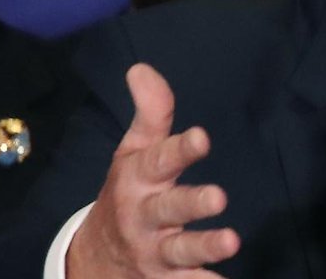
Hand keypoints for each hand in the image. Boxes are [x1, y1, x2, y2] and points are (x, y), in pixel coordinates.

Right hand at [67, 63, 239, 277]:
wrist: (93, 259)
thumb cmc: (126, 193)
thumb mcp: (132, 152)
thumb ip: (150, 113)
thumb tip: (142, 68)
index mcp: (138, 180)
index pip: (159, 160)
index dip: (180, 149)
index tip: (202, 137)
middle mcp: (144, 215)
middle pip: (169, 208)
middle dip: (192, 203)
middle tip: (219, 197)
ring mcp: (154, 251)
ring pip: (180, 251)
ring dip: (205, 247)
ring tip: (232, 241)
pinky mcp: (165, 278)